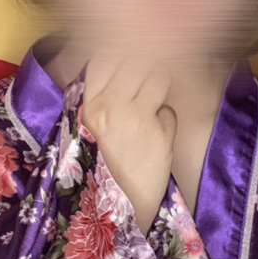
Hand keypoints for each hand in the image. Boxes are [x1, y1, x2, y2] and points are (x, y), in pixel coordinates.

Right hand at [81, 54, 176, 236]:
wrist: (117, 211)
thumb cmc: (105, 166)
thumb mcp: (94, 128)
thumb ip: (104, 94)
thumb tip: (122, 57)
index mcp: (87, 105)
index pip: (106, 53)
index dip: (124, 47)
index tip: (133, 53)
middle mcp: (108, 106)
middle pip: (137, 57)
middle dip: (148, 63)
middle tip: (148, 80)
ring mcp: (134, 118)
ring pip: (158, 75)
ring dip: (160, 88)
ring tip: (151, 109)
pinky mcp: (158, 132)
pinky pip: (169, 109)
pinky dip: (166, 121)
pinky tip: (156, 138)